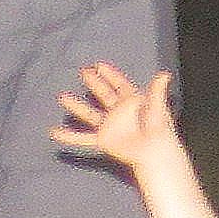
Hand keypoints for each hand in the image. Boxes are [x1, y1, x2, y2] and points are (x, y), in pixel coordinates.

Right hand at [50, 62, 176, 168]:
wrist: (153, 152)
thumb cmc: (158, 130)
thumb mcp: (157, 108)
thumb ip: (156, 91)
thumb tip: (164, 74)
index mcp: (132, 102)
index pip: (120, 85)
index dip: (111, 75)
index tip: (99, 65)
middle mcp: (118, 112)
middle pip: (104, 95)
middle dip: (94, 83)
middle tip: (83, 71)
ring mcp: (109, 126)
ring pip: (89, 114)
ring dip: (77, 106)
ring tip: (62, 96)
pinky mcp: (103, 140)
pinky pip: (82, 138)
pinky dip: (69, 136)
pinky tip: (54, 132)